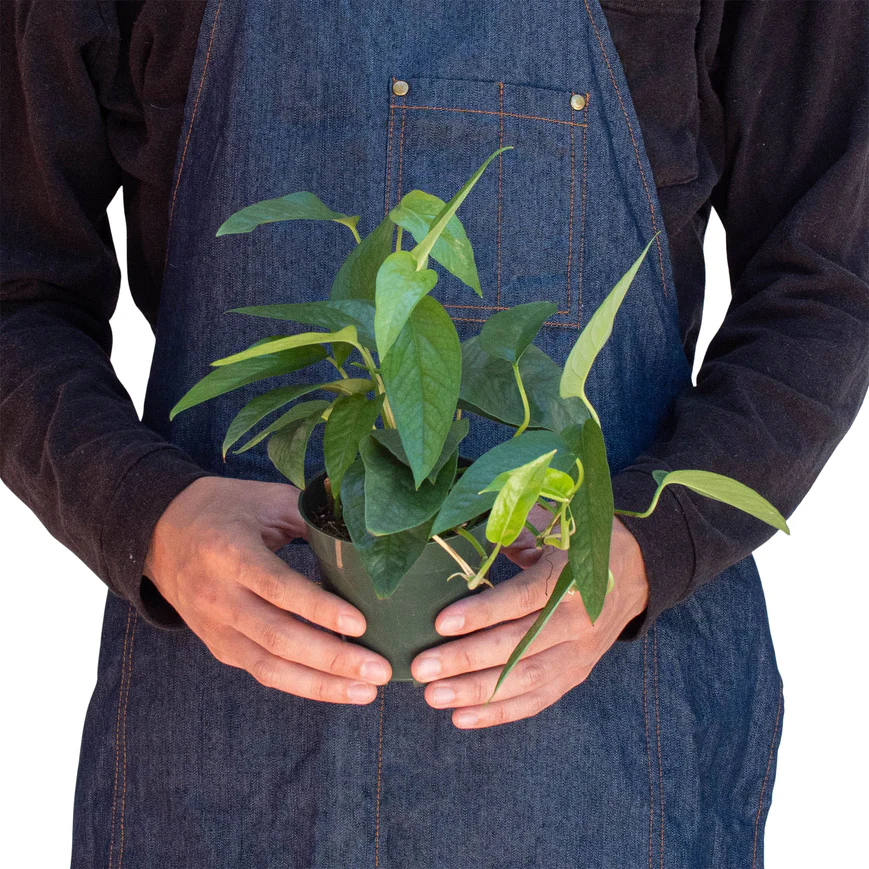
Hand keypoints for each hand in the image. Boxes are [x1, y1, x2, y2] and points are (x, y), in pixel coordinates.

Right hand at [144, 476, 391, 702]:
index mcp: (230, 552)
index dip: (318, 608)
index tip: (360, 623)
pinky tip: (337, 688)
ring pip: (269, 667)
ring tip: (366, 690)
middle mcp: (218, 595)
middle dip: (331, 658)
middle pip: (277, 637)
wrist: (159, 532)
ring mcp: (215, 627)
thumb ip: (310, 517)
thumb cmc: (224, 508)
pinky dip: (300, 684)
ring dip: (320, 685)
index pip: (277, 587)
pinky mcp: (219, 646)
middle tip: (378, 669)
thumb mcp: (266, 500)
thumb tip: (364, 537)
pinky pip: (262, 672)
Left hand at [410, 506, 648, 727]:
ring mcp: (580, 652)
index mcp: (571, 578)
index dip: (483, 612)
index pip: (523, 599)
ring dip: (477, 692)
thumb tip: (478, 541)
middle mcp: (578, 620)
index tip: (441, 623)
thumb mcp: (558, 524)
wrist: (638, 571)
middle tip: (422, 668)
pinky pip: (538, 699)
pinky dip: (501, 712)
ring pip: (525, 679)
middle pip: (518, 646)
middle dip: (466, 660)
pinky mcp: (577, 673)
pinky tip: (463, 717)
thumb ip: (518, 530)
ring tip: (434, 696)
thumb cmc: (583, 541)